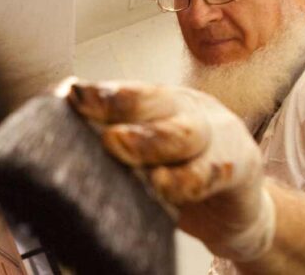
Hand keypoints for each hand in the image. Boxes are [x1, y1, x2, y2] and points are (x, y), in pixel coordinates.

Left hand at [66, 80, 275, 261]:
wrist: (238, 212)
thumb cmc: (183, 179)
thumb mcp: (150, 160)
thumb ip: (119, 145)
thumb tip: (63, 135)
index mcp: (166, 105)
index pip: (133, 93)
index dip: (102, 95)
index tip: (71, 96)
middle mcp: (191, 112)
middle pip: (160, 102)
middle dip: (124, 107)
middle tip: (93, 120)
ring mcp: (220, 136)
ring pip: (186, 133)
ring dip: (149, 140)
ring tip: (117, 145)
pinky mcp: (241, 167)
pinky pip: (213, 172)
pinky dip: (187, 179)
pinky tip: (165, 184)